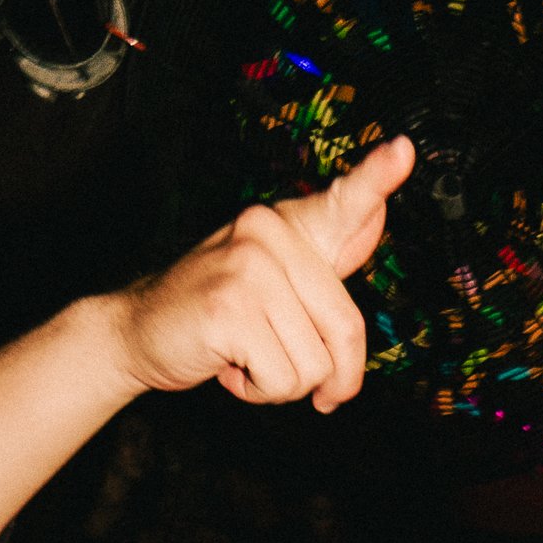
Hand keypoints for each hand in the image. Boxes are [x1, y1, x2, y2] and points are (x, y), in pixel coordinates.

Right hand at [110, 136, 414, 412]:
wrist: (137, 330)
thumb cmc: (216, 315)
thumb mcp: (274, 282)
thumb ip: (324, 258)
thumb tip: (375, 216)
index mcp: (285, 226)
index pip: (342, 204)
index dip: (376, 178)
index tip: (405, 151)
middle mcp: (267, 234)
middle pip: (346, 329)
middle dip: (333, 376)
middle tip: (308, 386)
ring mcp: (247, 267)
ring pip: (314, 365)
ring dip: (285, 383)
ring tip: (246, 357)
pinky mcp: (229, 308)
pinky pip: (282, 381)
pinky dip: (259, 392)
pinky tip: (229, 364)